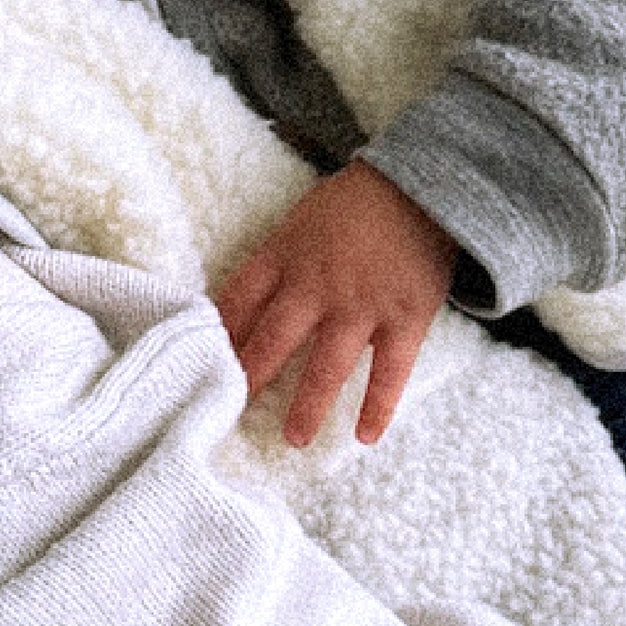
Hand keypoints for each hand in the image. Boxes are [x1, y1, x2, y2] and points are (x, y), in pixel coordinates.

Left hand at [215, 163, 455, 447]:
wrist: (425, 184)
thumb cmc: (357, 202)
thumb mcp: (301, 220)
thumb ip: (276, 261)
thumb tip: (240, 307)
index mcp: (286, 256)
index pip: (238, 300)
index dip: (218, 335)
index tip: (201, 364)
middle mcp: (317, 285)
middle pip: (273, 339)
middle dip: (250, 378)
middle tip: (230, 411)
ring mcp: (362, 305)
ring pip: (327, 365)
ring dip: (308, 407)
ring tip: (293, 440)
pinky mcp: (405, 318)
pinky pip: (390, 372)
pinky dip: (378, 406)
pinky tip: (365, 436)